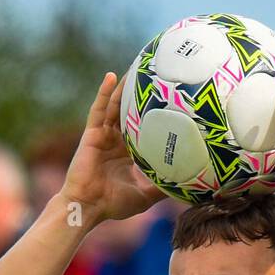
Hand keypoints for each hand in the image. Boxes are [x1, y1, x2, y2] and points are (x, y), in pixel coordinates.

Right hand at [58, 73, 165, 228]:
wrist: (88, 206)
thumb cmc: (113, 204)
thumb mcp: (145, 196)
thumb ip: (162, 187)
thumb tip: (186, 185)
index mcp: (128, 154)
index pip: (143, 129)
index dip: (154, 117)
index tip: (169, 103)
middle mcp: (116, 141)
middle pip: (130, 113)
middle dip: (140, 96)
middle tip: (155, 77)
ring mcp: (103, 135)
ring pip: (115, 106)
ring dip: (124, 88)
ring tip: (137, 68)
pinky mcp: (92, 133)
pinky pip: (99, 108)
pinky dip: (104, 92)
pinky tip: (112, 76)